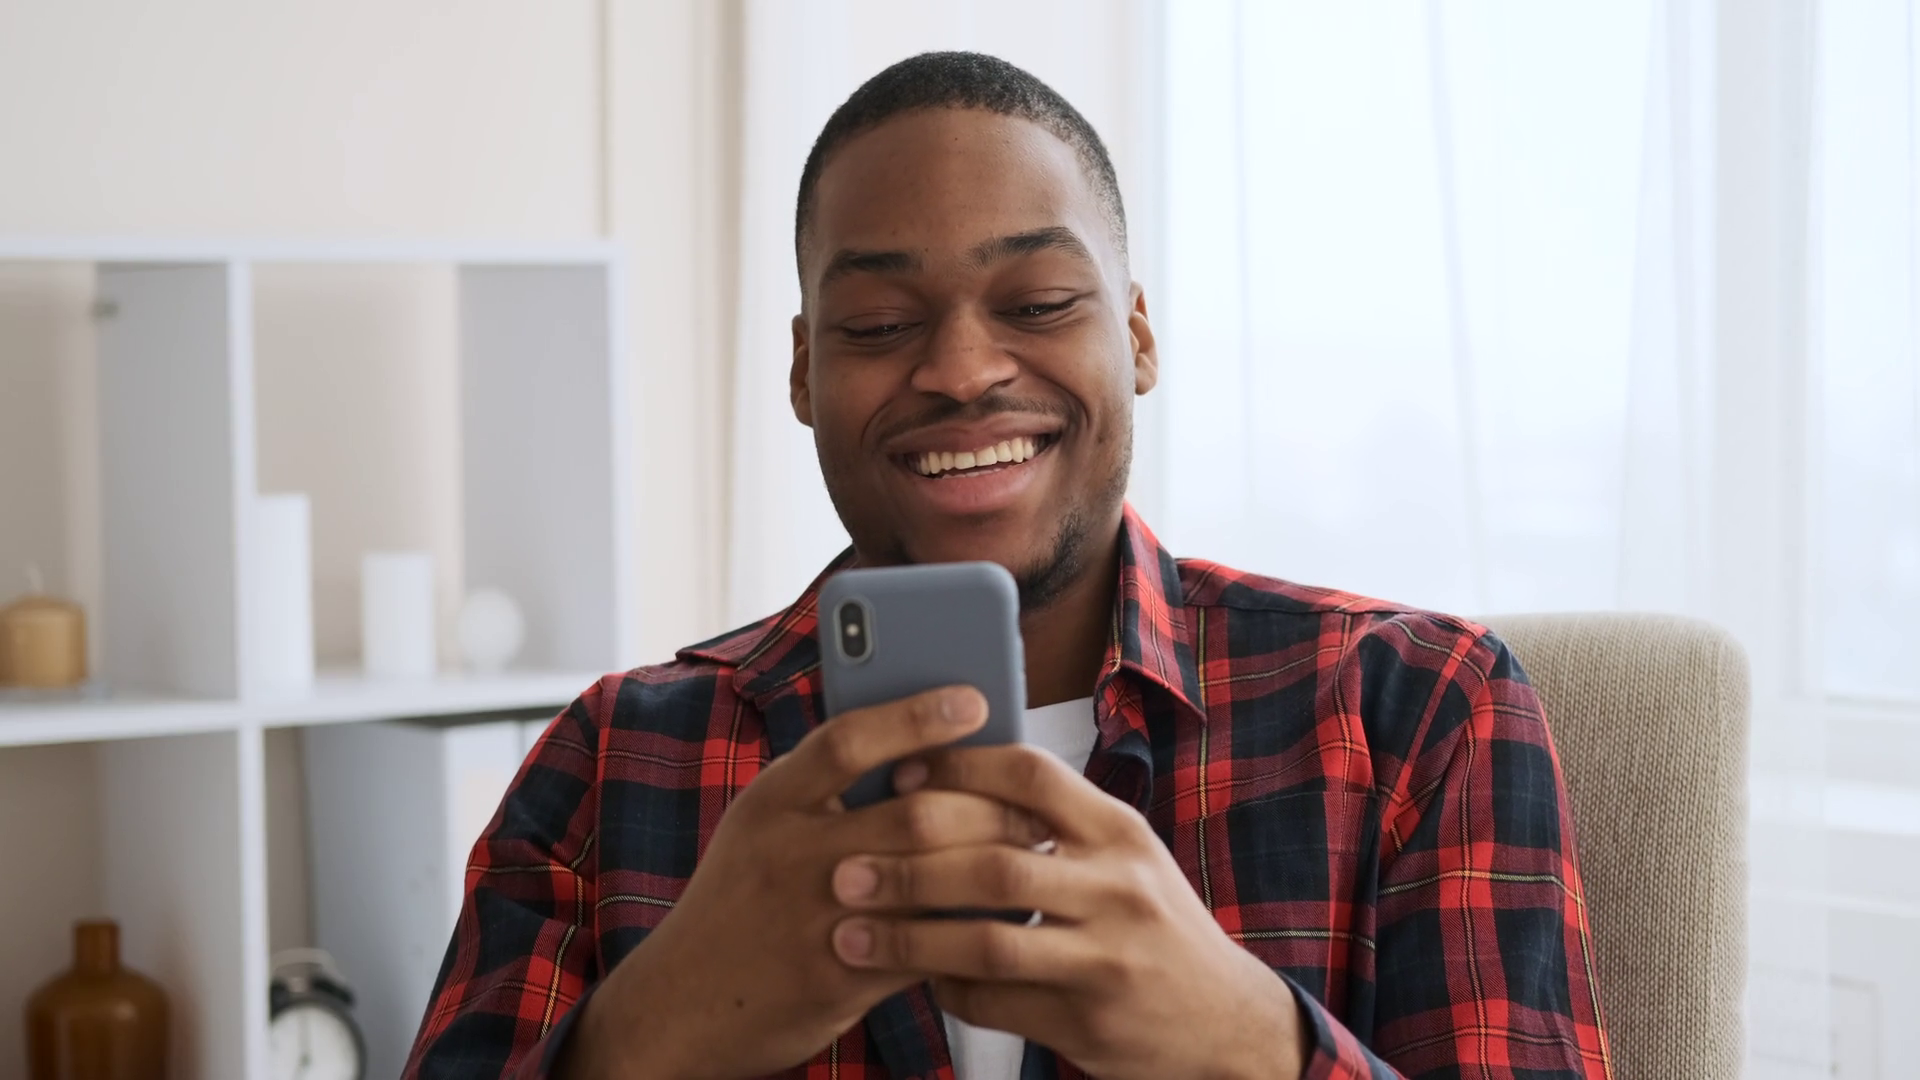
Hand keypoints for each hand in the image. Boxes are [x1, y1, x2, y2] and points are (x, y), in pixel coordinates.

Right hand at [557, 686, 1050, 1079]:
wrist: (679, 1006)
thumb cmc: (739, 901)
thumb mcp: (762, 827)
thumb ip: (826, 790)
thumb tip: (925, 750)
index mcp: (772, 801)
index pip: (849, 741)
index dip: (916, 715)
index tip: (974, 699)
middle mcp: (791, 852)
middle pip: (913, 813)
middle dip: (986, 807)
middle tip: (1031, 806)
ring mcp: (816, 917)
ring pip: (931, 879)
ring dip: (993, 865)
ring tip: (1033, 853)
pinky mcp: (838, 976)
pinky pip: (928, 945)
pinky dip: (972, 928)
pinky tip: (1003, 917)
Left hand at [826, 745, 1306, 1079]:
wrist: (1227, 1025)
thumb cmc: (1156, 929)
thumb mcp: (1125, 861)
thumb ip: (1057, 826)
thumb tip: (950, 785)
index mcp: (1120, 832)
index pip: (1029, 775)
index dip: (956, 768)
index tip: (894, 774)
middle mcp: (1118, 888)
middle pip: (995, 861)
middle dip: (907, 865)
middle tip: (844, 869)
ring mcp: (1105, 958)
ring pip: (986, 941)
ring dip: (907, 939)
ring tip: (849, 935)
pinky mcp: (1087, 1021)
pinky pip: (993, 1004)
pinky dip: (944, 991)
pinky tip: (913, 980)